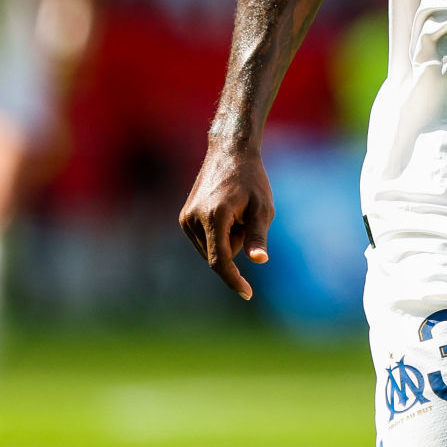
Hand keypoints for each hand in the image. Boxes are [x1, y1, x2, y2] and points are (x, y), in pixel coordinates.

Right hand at [178, 139, 272, 300]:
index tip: (247, 294)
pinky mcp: (184, 218)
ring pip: (212, 250)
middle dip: (237, 244)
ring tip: (235, 211)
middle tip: (246, 216)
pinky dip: (219, 234)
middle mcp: (194, 219)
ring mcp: (186, 219)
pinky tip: (226, 212)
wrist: (229, 152)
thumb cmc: (251, 179)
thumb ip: (258, 235)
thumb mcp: (262, 207)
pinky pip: (206, 241)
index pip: (221, 260)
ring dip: (228, 239)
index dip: (234, 280)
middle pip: (220, 254)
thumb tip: (259, 261)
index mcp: (214, 216)